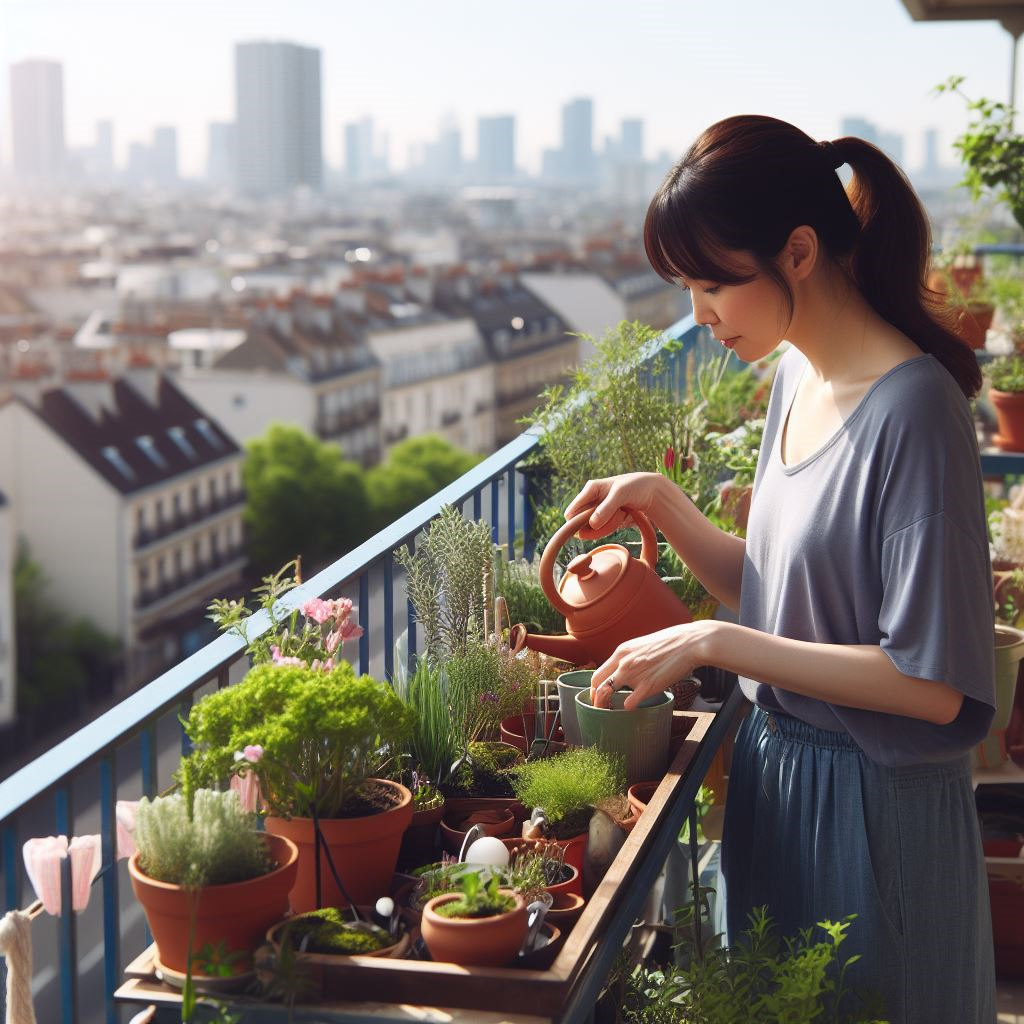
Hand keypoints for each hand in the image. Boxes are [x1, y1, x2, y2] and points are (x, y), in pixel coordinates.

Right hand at [564, 473, 668, 540]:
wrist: (652, 491)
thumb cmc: (636, 487)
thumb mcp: (621, 494)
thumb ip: (606, 508)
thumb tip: (591, 524)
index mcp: (590, 489)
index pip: (571, 514)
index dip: (577, 524)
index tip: (595, 527)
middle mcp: (591, 500)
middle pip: (582, 524)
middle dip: (596, 526)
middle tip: (616, 517)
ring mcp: (598, 510)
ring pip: (592, 529)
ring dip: (607, 527)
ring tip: (622, 515)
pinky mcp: (606, 518)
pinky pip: (602, 530)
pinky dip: (612, 528)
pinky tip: (623, 518)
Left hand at [590, 620, 722, 708]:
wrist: (690, 643)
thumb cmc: (671, 643)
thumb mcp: (642, 645)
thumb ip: (631, 657)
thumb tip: (625, 670)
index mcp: (622, 651)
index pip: (598, 673)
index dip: (595, 687)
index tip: (597, 695)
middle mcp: (623, 663)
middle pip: (598, 684)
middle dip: (595, 698)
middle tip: (599, 707)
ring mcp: (634, 675)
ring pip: (608, 693)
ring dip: (606, 705)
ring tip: (609, 712)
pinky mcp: (648, 686)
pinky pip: (629, 703)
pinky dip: (628, 708)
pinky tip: (632, 708)